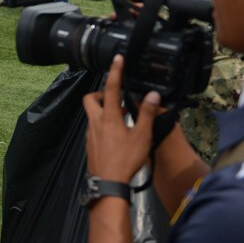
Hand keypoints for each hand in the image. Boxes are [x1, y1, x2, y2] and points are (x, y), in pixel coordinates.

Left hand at [82, 55, 160, 182]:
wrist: (108, 183)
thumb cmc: (126, 159)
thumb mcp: (142, 136)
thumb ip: (147, 114)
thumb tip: (153, 94)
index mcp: (109, 117)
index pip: (112, 88)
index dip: (115, 72)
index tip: (118, 59)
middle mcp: (96, 122)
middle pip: (90, 99)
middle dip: (101, 94)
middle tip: (116, 98)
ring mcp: (90, 134)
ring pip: (92, 114)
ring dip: (104, 110)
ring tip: (123, 117)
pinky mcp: (90, 144)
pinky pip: (94, 128)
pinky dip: (103, 124)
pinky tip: (117, 135)